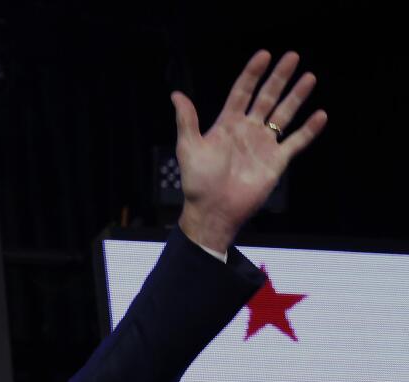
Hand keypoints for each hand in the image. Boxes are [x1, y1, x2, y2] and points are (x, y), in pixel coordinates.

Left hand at [174, 50, 326, 252]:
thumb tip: (176, 95)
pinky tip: (320, 115)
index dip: (252, 74)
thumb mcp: (188, 148)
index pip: (242, 92)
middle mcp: (247, 131)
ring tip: (309, 77)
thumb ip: (186, 121)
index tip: (264, 55)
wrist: (213, 211)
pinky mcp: (276, 161)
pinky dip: (309, 130)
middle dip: (279, 77)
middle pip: (266, 98)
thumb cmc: (198, 182)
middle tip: (293, 56)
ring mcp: (263, 145)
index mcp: (227, 125)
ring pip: (284, 114)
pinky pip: (296, 142)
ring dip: (296, 96)